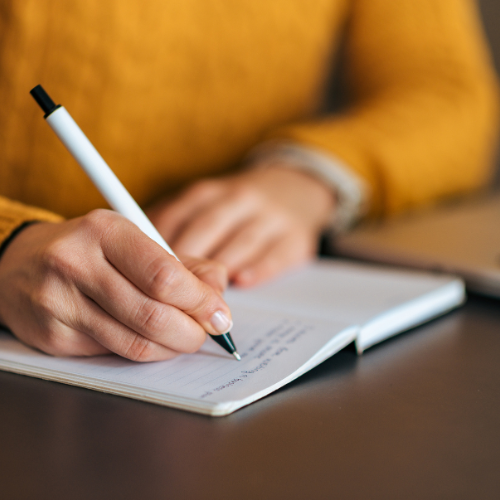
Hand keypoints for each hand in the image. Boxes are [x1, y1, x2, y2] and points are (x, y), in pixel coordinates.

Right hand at [0, 210, 231, 360]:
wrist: (18, 264)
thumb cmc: (90, 250)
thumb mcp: (135, 241)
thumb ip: (183, 264)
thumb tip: (218, 290)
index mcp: (105, 231)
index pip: (164, 275)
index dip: (200, 301)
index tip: (220, 314)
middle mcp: (77, 263)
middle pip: (153, 314)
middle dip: (192, 332)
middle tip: (206, 333)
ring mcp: (60, 303)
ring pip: (135, 343)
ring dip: (171, 347)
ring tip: (183, 338)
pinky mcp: (53, 336)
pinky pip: (114, 354)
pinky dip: (144, 352)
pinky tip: (151, 340)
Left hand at [146, 165, 334, 286]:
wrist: (294, 190)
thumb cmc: (236, 208)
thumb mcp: (205, 205)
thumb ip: (175, 226)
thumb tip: (138, 258)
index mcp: (209, 193)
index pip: (177, 217)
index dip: (159, 247)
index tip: (144, 273)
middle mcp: (238, 199)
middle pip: (207, 229)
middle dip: (187, 262)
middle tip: (170, 293)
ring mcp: (270, 217)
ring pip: (240, 242)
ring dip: (219, 270)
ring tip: (202, 297)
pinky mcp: (295, 237)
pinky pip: (275, 254)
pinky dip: (257, 269)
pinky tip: (242, 281)